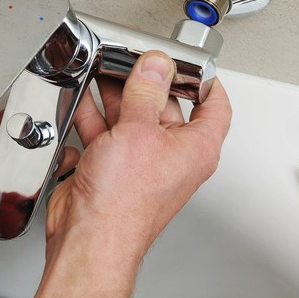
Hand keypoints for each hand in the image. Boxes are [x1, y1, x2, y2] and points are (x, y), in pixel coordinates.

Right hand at [46, 51, 231, 266]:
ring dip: (116, 95)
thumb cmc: (124, 203)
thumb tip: (156, 66)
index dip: (206, 81)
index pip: (215, 106)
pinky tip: (83, 99)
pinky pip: (106, 133)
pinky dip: (94, 115)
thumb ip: (145, 91)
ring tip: (103, 70)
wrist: (89, 237)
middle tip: (132, 60)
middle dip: (147, 82)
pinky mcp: (112, 168)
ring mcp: (141, 162)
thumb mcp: (138, 130)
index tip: (191, 62)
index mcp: (197, 148)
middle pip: (166, 106)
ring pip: (132, 117)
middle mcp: (173, 156)